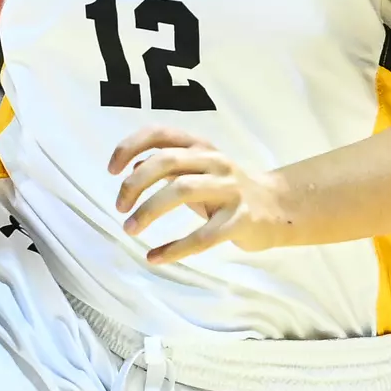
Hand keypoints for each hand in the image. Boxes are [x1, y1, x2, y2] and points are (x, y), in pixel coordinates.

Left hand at [109, 127, 287, 264]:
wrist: (278, 207)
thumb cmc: (228, 189)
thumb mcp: (198, 170)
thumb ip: (168, 165)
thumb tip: (130, 165)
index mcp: (201, 147)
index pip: (161, 134)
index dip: (131, 146)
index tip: (111, 170)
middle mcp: (215, 162)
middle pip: (167, 161)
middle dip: (135, 183)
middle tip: (120, 207)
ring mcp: (230, 189)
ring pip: (181, 190)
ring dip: (149, 210)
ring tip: (130, 229)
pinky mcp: (241, 219)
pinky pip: (203, 235)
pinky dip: (175, 248)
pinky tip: (156, 257)